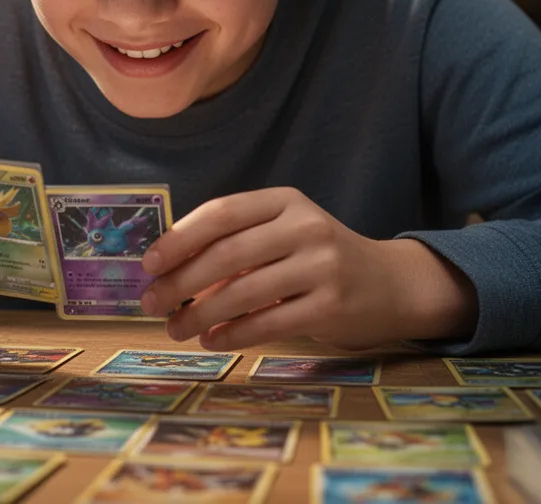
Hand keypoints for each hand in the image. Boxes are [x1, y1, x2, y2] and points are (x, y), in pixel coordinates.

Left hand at [139, 188, 476, 350]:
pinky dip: (233, 334)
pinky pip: (269, 323)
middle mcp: (305, 226)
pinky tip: (212, 339)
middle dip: (180, 282)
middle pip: (227, 254)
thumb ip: (234, 244)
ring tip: (175, 329)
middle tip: (151, 303)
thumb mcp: (282, 233)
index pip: (221, 213)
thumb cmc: (320, 256)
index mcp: (285, 200)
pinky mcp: (331, 305)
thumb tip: (169, 272)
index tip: (149, 263)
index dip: (180, 238)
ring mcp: (322, 265)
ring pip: (244, 292)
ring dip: (200, 315)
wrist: (390, 283)